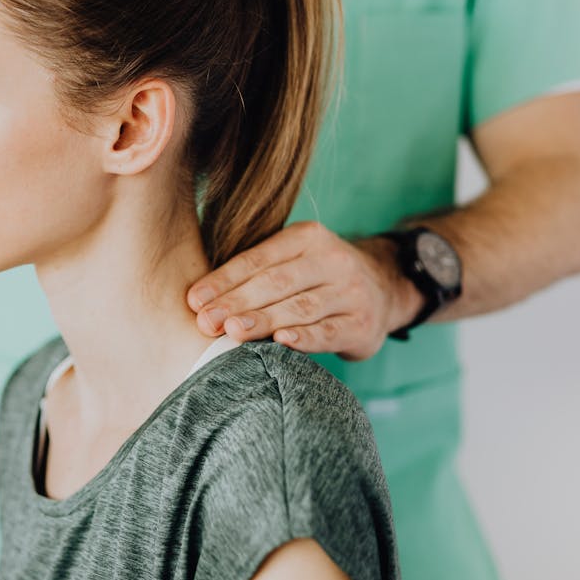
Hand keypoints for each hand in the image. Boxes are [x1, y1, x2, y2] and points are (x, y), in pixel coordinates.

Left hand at [185, 221, 425, 360]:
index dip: (224, 280)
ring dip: (263, 320)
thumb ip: (258, 271)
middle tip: (205, 322)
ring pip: (300, 307)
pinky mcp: (362, 324)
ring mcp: (351, 292)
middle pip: (276, 282)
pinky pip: (329, 331)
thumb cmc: (318, 278)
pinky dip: (305, 338)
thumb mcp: (295, 260)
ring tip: (232, 332)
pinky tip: (281, 342)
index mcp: (307, 237)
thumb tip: (200, 298)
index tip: (194, 300)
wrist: (384, 289)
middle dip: (237, 303)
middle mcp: (332, 260)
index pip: (258, 259)